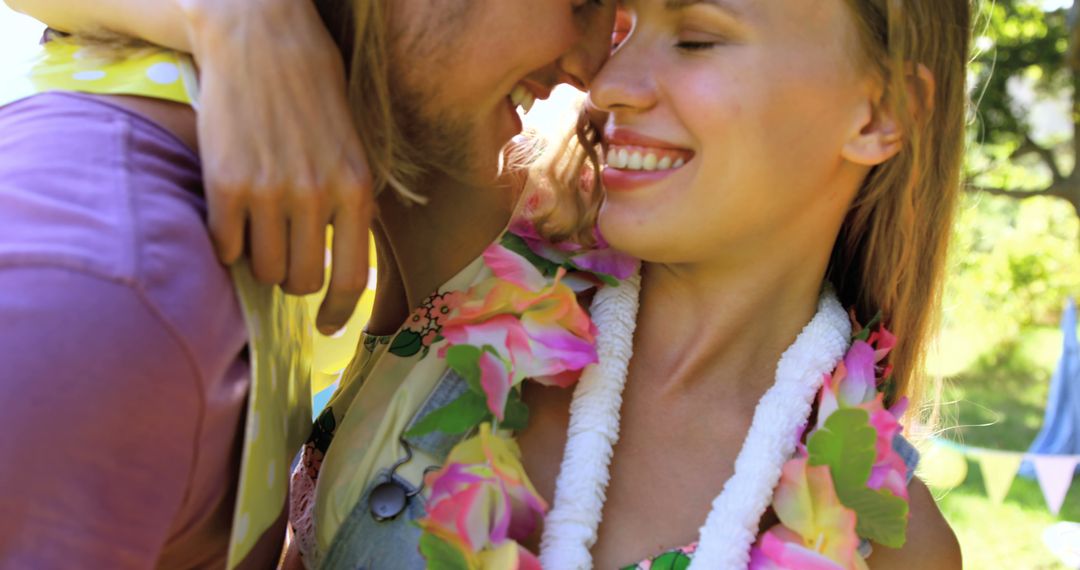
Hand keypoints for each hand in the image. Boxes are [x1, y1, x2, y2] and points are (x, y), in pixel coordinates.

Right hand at [184, 0, 372, 333]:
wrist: (262, 41)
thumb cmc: (314, 96)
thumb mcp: (354, 149)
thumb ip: (352, 205)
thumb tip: (341, 267)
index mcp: (357, 189)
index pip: (350, 278)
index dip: (338, 311)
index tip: (326, 325)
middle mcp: (316, 195)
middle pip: (301, 281)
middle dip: (294, 281)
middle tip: (287, 259)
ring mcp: (269, 191)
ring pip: (262, 269)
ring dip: (260, 261)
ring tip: (261, 230)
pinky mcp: (225, 182)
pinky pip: (224, 246)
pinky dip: (227, 242)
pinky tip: (234, 217)